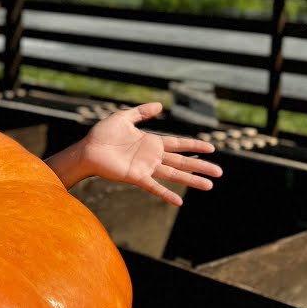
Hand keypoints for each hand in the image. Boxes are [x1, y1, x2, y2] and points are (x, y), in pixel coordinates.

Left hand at [50, 102, 221, 206]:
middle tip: (220, 172)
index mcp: (151, 142)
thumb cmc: (102, 135)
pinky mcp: (136, 176)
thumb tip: (160, 106)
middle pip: (182, 161)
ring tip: (210, 185)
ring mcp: (146, 168)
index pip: (178, 144)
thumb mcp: (124, 118)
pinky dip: (166, 193)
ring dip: (191, 180)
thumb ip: (141, 113)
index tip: (211, 149)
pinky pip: (154, 186)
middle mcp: (152, 156)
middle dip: (201, 166)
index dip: (194, 146)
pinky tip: (179, 202)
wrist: (87, 149)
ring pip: (174, 174)